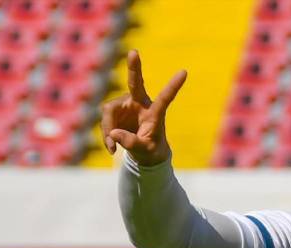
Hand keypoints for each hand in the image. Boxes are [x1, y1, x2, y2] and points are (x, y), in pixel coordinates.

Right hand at [100, 50, 186, 165]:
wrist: (143, 151)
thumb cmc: (150, 150)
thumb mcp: (144, 150)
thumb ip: (131, 143)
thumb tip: (113, 134)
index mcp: (155, 112)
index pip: (165, 98)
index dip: (173, 86)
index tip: (184, 72)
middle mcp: (140, 103)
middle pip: (135, 82)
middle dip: (134, 67)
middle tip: (134, 52)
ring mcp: (126, 104)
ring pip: (109, 112)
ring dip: (108, 130)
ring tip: (113, 148)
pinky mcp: (114, 110)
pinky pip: (105, 120)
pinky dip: (106, 135)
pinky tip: (112, 148)